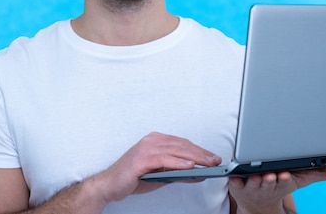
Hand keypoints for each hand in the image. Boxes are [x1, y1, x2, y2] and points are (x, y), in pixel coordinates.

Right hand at [91, 132, 221, 203]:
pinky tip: (190, 166)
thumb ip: (179, 173)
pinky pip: (165, 160)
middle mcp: (152, 140)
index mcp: (156, 140)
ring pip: (176, 151)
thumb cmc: (133, 178)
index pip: (183, 143)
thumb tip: (199, 174)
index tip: (213, 157)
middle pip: (182, 145)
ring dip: (194, 158)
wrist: (109, 185)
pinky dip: (179, 163)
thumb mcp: (160, 176)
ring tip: (208, 163)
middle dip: (201, 154)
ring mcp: (146, 147)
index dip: (200, 150)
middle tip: (215, 160)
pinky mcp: (141, 158)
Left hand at [228, 166, 325, 213]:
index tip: (285, 175)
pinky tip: (234, 175)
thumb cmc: (280, 185)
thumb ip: (320, 173)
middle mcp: (267, 185)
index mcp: (281, 182)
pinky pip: (234, 181)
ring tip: (254, 175)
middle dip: (270, 179)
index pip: (283, 180)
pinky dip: (234, 179)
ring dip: (253, 180)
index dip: (283, 178)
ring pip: (252, 182)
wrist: (259, 203)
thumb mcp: (300, 179)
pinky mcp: (237, 184)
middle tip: (271, 175)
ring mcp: (251, 185)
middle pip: (268, 181)